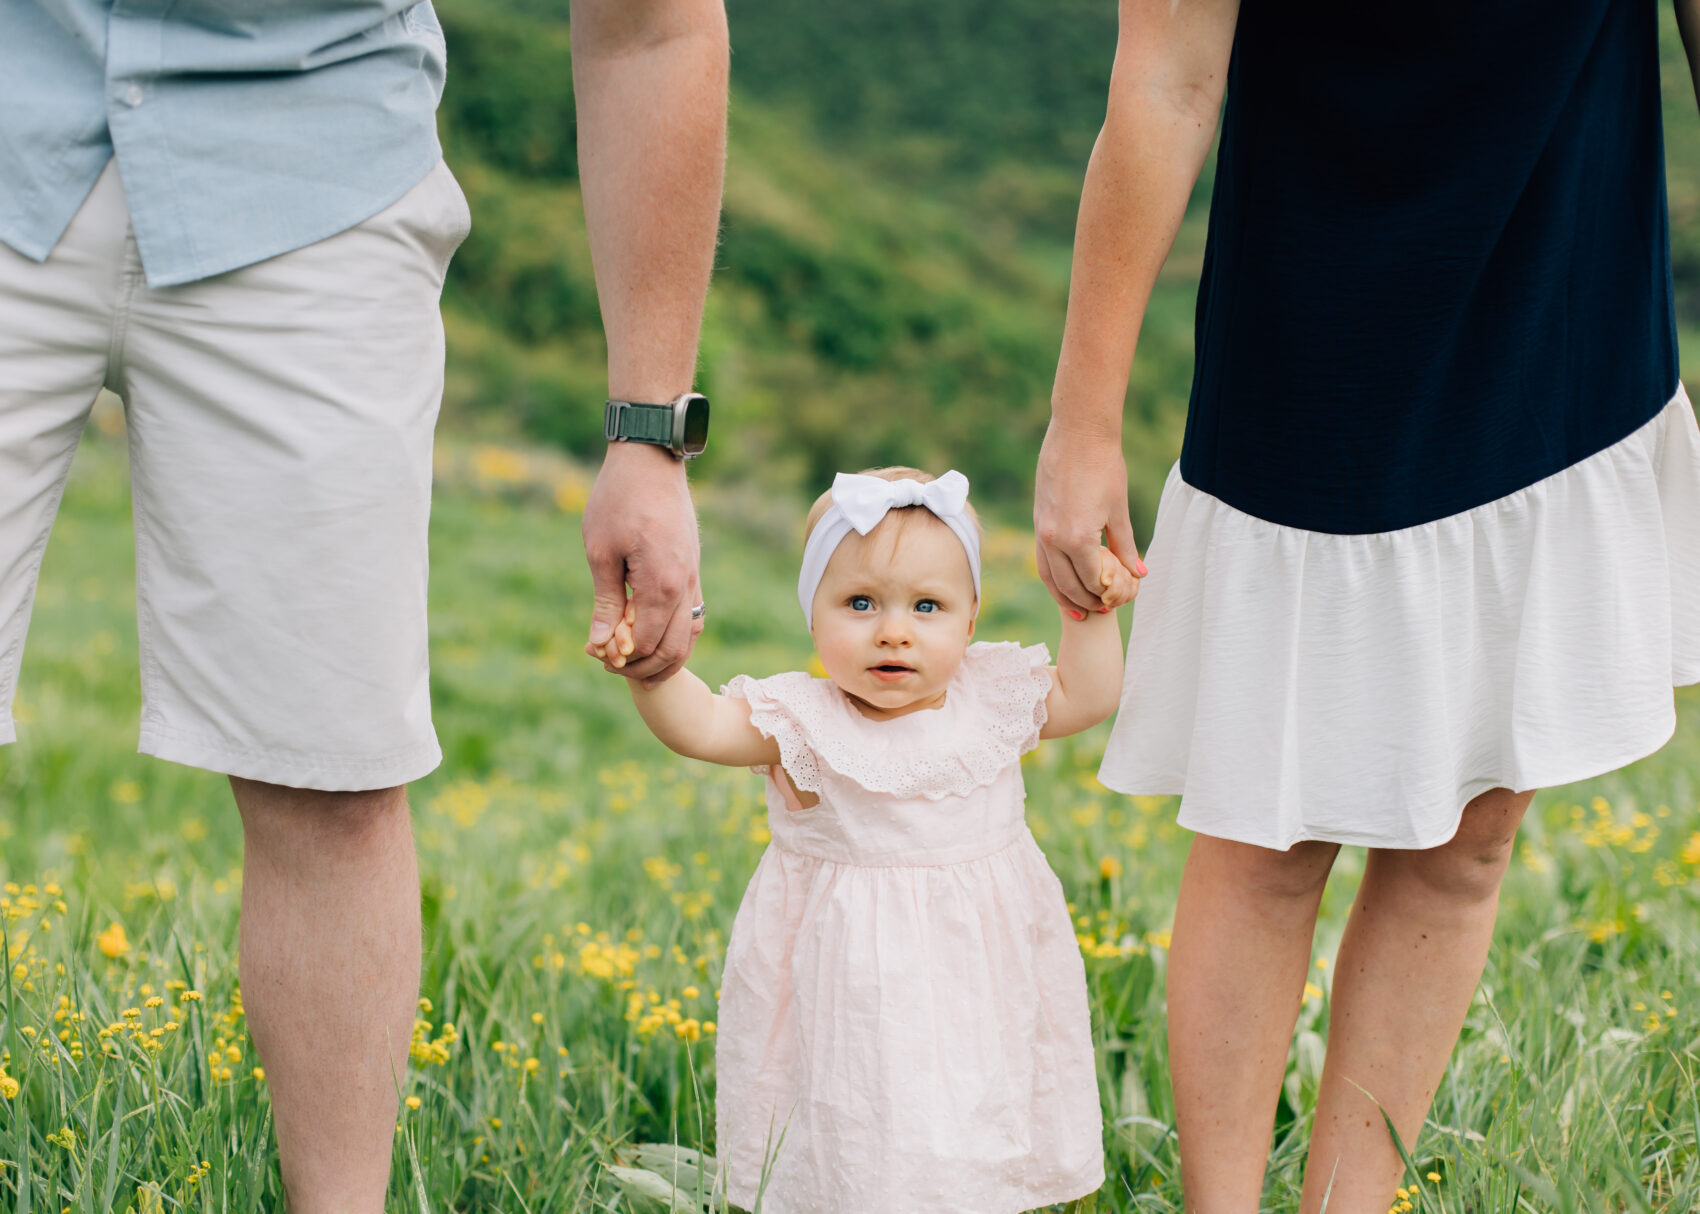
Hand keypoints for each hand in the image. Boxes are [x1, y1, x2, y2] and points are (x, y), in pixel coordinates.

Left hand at [581, 440, 703, 685]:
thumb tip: (600, 645)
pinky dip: (678, 636)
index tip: (596, 657)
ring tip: (639, 668)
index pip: (647, 642)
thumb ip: (605, 601)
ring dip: (666, 657)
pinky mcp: (694, 569)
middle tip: (614, 668)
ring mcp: (694, 577)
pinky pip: (694, 615)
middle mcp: (686, 586)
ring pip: (691, 635)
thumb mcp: (601, 551)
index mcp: (661, 584)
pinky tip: (657, 638)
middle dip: (645, 667)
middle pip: (674, 648)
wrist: (651, 460)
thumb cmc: (618, 500)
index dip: (622, 658)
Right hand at [1034, 418, 1146, 613]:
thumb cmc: (1105, 467)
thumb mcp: (1119, 510)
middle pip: (1066, 585)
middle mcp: (1052, 539)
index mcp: (1077, 538)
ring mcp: (1040, 530)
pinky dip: (1053, 575)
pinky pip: (1042, 558)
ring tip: (1078, 608)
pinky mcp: (1037, 521)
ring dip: (1063, 595)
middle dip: (1084, 601)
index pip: (1090, 581)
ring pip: (1048, 575)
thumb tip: (1139, 574)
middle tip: (1101, 610)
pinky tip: (1064, 580)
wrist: (1078, 434)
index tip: (1117, 602)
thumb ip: (1125, 546)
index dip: (1105, 595)